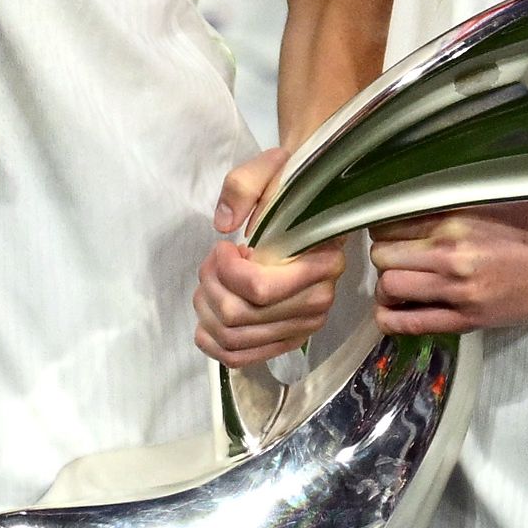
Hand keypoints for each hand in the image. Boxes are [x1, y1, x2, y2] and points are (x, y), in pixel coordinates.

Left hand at [197, 149, 343, 366]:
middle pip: (238, 315)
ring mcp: (301, 326)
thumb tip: (224, 224)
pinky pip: (242, 357)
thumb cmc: (290, 191)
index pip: (260, 288)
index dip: (227, 269)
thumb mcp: (269, 169)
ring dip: (207, 310)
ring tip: (210, 283)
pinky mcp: (285, 339)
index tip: (227, 247)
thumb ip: (244, 185)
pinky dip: (214, 344)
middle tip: (212, 262)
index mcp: (322, 264)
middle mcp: (318, 303)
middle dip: (211, 285)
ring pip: (234, 337)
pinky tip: (205, 320)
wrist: (312, 211)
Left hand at [370, 202, 527, 335]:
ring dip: (387, 286)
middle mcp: (451, 253)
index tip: (391, 233)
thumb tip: (404, 208)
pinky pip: (411, 323)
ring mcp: (458, 289)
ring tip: (399, 284)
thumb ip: (446, 208)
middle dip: (384, 257)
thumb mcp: (487, 203)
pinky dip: (391, 319)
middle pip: (383, 256)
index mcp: (455, 218)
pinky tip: (391, 312)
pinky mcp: (468, 319)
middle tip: (396, 259)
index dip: (385, 229)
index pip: (390, 223)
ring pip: (390, 287)